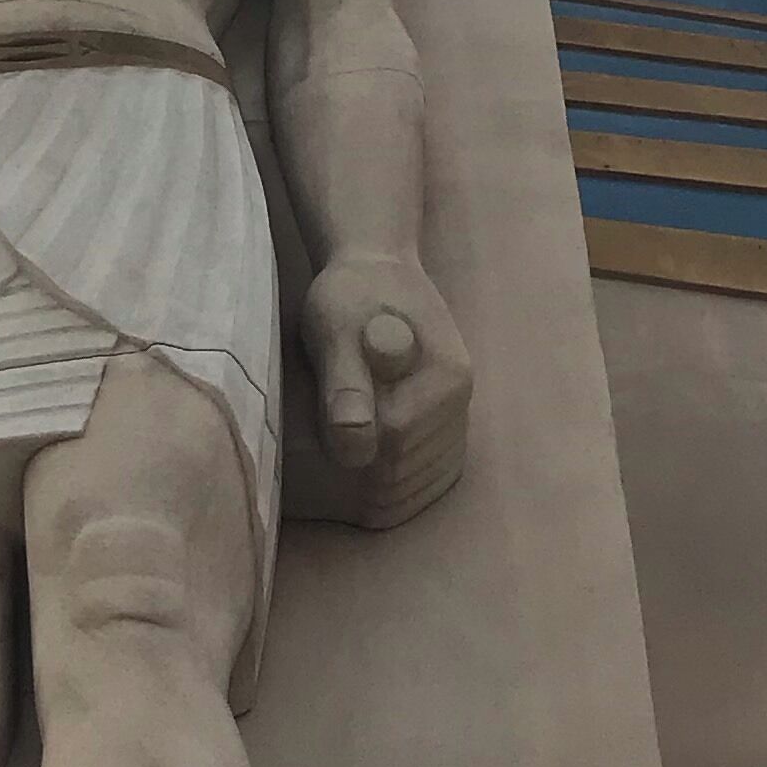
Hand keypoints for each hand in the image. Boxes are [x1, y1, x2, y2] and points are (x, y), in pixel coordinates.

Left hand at [300, 255, 470, 528]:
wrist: (376, 272)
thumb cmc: (349, 294)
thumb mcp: (335, 327)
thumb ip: (344, 383)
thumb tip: (353, 447)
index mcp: (446, 376)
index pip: (394, 440)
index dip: (346, 443)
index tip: (308, 427)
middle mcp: (462, 402)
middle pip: (404, 471)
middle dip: (353, 475)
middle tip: (305, 455)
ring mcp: (457, 418)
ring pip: (416, 486)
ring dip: (370, 492)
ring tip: (324, 469)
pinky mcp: (445, 429)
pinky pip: (425, 482)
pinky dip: (391, 493)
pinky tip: (354, 481)